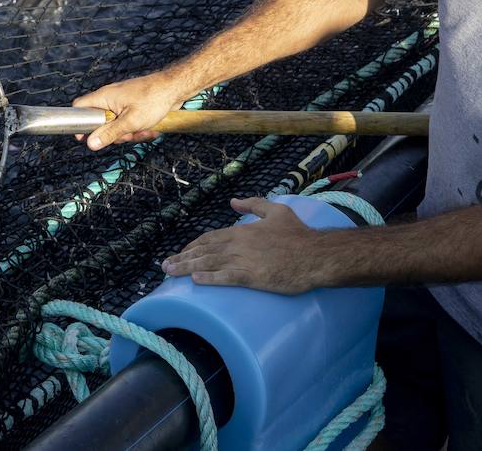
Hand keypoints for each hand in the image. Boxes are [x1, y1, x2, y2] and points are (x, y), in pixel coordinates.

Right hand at [71, 70, 190, 149]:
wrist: (175, 88)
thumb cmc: (153, 99)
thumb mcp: (130, 122)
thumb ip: (109, 133)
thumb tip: (90, 144)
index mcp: (104, 97)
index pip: (79, 107)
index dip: (79, 123)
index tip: (85, 138)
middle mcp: (110, 98)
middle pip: (100, 122)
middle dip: (113, 134)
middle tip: (126, 135)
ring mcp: (122, 103)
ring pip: (117, 125)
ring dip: (129, 133)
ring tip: (144, 131)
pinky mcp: (133, 107)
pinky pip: (129, 123)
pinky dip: (138, 128)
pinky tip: (151, 129)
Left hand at [160, 197, 321, 293]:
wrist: (316, 255)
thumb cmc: (298, 234)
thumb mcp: (276, 210)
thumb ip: (253, 204)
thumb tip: (233, 201)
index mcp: (241, 231)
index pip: (209, 238)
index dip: (193, 246)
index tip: (182, 253)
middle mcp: (238, 244)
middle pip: (203, 251)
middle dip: (182, 258)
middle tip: (165, 266)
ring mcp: (244, 261)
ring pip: (209, 264)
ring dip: (187, 268)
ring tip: (170, 273)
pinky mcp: (253, 277)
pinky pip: (226, 278)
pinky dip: (209, 278)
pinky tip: (195, 281)